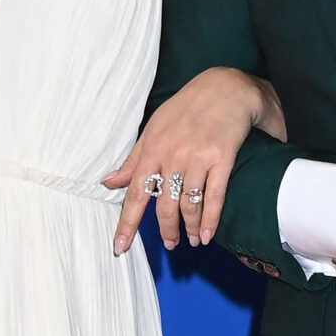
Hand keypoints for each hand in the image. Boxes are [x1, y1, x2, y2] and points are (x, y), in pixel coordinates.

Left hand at [107, 69, 281, 253]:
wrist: (226, 88)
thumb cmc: (186, 109)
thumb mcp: (153, 130)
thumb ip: (133, 160)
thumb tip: (109, 182)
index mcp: (152, 149)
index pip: (135, 194)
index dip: (127, 224)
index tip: (120, 247)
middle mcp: (172, 155)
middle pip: (163, 205)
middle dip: (166, 230)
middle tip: (170, 244)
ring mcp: (198, 158)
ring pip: (189, 204)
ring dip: (189, 228)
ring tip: (191, 240)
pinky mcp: (222, 159)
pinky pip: (214, 197)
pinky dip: (210, 220)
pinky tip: (207, 235)